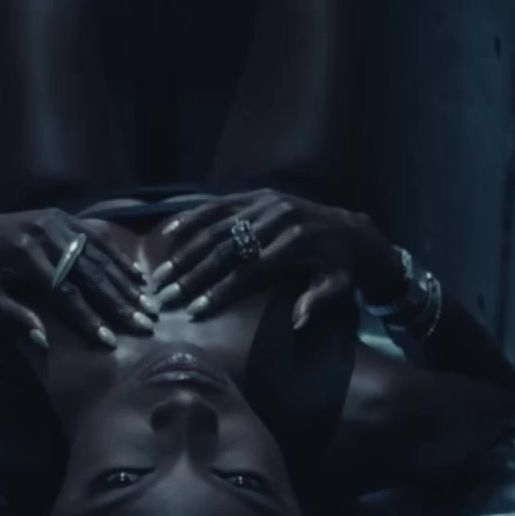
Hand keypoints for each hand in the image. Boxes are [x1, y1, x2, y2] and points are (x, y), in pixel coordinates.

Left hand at [0, 209, 156, 348]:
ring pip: (98, 255)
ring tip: (148, 303)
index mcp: (24, 256)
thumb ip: (12, 317)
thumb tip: (44, 341)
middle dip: (119, 302)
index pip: (65, 293)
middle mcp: (45, 235)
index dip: (88, 318)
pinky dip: (117, 256)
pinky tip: (136, 275)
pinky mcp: (61, 215)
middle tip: (143, 323)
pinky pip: (95, 236)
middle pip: (90, 273)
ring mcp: (56, 221)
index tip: (109, 340)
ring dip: (125, 281)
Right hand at [149, 190, 403, 327]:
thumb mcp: (340, 287)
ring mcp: (265, 202)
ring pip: (217, 227)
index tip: (195, 311)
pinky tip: (170, 233)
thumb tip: (298, 321)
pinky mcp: (258, 194)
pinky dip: (193, 217)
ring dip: (185, 251)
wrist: (353, 231)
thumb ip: (319, 301)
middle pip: (225, 249)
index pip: (248, 271)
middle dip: (192, 275)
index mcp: (294, 244)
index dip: (220, 291)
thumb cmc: (341, 268)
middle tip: (166, 295)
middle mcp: (276, 218)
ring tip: (161, 273)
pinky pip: (220, 204)